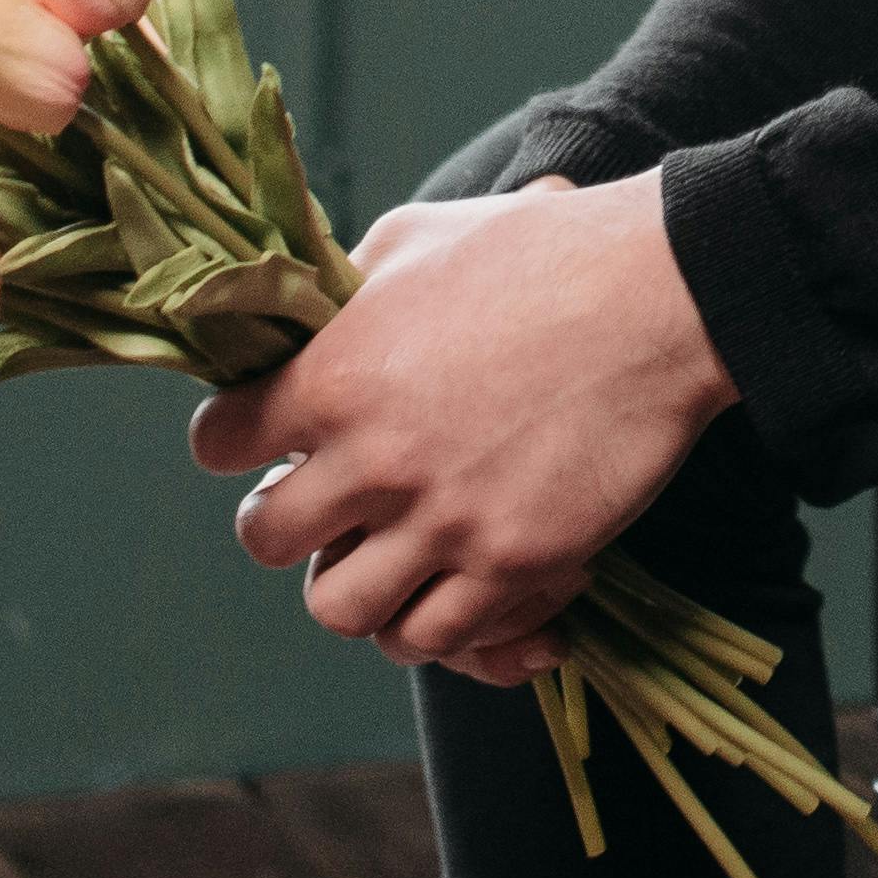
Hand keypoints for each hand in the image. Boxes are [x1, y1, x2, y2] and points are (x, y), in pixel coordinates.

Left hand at [188, 170, 736, 686]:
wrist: (657, 296)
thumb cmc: (536, 248)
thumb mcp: (416, 239)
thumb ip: (344, 295)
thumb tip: (304, 328)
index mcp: (337, 373)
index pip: (219, 442)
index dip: (231, 439)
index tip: (253, 437)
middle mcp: (376, 460)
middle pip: (267, 540)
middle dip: (283, 521)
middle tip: (317, 502)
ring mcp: (444, 523)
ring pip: (339, 609)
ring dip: (351, 581)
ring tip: (379, 551)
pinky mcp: (511, 565)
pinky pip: (430, 638)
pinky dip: (429, 618)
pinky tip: (448, 579)